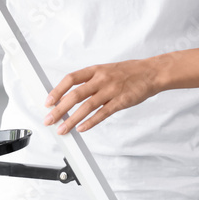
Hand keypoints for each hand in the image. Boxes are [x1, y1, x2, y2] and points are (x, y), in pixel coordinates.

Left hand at [43, 59, 159, 134]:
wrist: (150, 73)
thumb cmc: (127, 72)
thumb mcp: (105, 71)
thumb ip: (89, 82)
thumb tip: (69, 96)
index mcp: (95, 70)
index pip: (71, 79)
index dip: (57, 90)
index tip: (48, 101)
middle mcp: (101, 79)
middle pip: (75, 95)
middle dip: (59, 109)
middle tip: (49, 120)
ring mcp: (111, 90)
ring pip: (87, 107)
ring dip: (72, 120)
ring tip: (62, 129)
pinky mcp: (121, 102)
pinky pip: (103, 113)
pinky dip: (91, 122)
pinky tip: (81, 129)